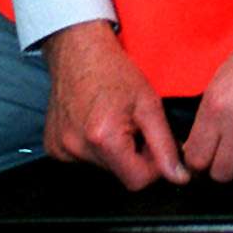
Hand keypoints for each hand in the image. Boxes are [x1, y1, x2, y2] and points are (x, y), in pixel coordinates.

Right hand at [41, 19, 188, 187]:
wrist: (77, 49)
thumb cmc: (115, 71)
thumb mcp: (149, 104)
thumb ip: (165, 145)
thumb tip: (179, 178)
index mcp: (104, 139)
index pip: (138, 182)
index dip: (153, 166)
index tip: (155, 145)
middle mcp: (77, 150)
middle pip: (119, 175)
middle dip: (134, 157)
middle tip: (134, 126)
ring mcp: (61, 151)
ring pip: (102, 169)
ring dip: (115, 153)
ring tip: (114, 121)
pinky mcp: (52, 148)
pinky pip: (82, 160)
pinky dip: (94, 148)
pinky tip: (95, 123)